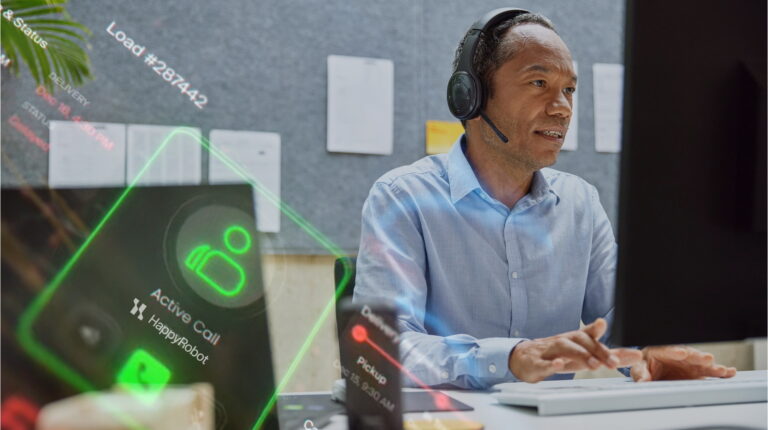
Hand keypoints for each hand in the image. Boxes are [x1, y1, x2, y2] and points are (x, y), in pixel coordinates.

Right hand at [508, 318, 642, 382]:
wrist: (523, 357)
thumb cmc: (556, 354)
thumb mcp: (582, 353)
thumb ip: (607, 353)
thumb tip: (634, 354)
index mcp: (574, 340)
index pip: (589, 335)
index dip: (598, 329)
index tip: (604, 324)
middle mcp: (563, 342)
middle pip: (581, 341)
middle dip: (598, 351)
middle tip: (613, 362)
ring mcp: (548, 351)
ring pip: (565, 348)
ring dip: (580, 355)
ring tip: (594, 365)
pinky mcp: (535, 362)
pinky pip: (543, 362)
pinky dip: (550, 364)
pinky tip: (558, 365)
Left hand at [630, 345, 736, 381]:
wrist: (653, 368)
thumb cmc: (646, 365)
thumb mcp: (640, 368)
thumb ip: (641, 374)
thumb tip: (642, 381)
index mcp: (661, 351)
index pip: (668, 349)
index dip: (674, 351)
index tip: (680, 353)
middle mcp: (679, 355)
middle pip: (690, 355)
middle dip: (698, 357)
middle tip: (706, 359)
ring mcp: (690, 363)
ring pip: (702, 363)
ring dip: (712, 366)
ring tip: (721, 370)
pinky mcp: (698, 372)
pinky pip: (710, 371)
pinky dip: (720, 372)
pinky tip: (730, 373)